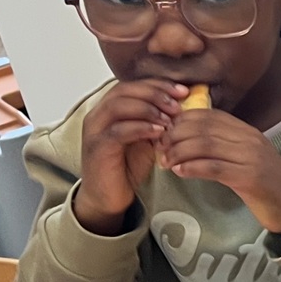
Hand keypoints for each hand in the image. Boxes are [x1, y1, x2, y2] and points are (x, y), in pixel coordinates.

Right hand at [75, 80, 185, 234]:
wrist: (107, 196)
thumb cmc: (128, 166)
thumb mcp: (147, 138)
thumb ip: (159, 121)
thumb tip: (185, 106)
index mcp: (110, 108)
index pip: (133, 85)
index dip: (158, 85)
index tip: (184, 91)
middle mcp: (98, 114)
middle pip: (125, 90)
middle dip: (155, 93)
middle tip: (178, 103)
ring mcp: (95, 130)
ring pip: (118, 106)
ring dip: (148, 109)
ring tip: (171, 118)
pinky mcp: (97, 148)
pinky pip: (117, 131)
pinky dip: (140, 128)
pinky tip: (159, 132)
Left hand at [156, 105, 280, 236]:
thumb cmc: (265, 185)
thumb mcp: (244, 159)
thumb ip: (222, 146)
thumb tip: (187, 139)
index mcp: (247, 131)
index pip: (208, 115)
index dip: (181, 120)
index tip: (164, 133)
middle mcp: (249, 139)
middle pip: (203, 127)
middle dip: (175, 136)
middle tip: (159, 149)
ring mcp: (251, 157)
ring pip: (205, 145)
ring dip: (179, 152)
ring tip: (165, 162)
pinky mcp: (249, 177)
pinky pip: (213, 167)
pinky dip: (192, 168)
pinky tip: (179, 172)